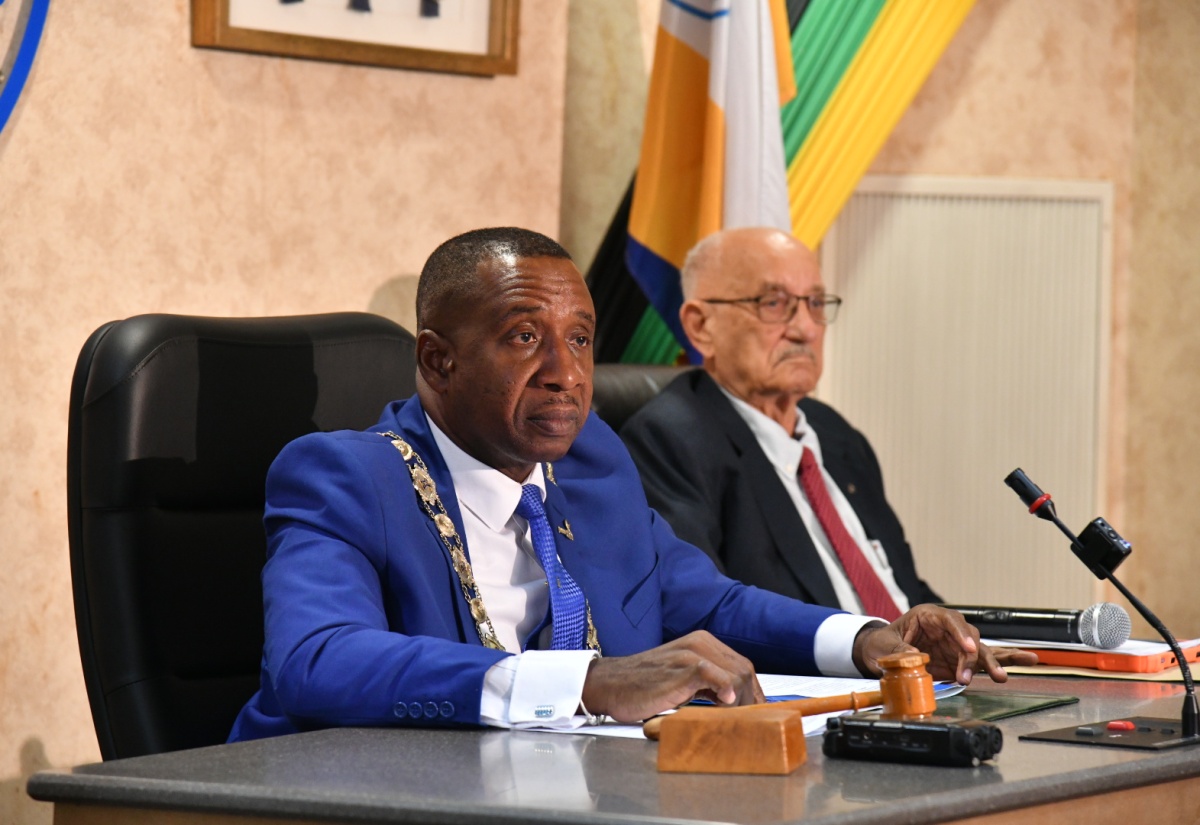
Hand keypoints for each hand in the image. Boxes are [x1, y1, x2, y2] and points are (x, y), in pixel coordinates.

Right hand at [580, 630, 764, 722]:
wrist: (610, 684)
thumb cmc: (642, 685)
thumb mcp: (682, 680)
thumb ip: (708, 685)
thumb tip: (736, 705)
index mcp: (702, 643)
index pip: (742, 667)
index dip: (752, 692)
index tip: (755, 714)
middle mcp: (700, 643)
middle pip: (745, 671)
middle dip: (751, 699)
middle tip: (748, 723)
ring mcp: (692, 653)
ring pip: (737, 675)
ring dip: (741, 702)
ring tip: (734, 721)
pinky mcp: (683, 667)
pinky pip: (716, 676)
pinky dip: (726, 691)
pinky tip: (725, 704)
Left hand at [853, 604, 1039, 683]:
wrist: (879, 653)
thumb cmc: (881, 644)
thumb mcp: (884, 646)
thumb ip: (900, 651)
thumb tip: (916, 657)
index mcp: (928, 616)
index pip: (950, 621)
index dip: (961, 634)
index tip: (968, 649)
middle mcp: (946, 628)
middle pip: (969, 638)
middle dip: (975, 656)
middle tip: (978, 675)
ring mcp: (955, 644)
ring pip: (980, 650)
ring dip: (992, 664)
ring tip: (1003, 676)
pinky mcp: (960, 660)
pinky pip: (983, 660)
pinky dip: (1002, 661)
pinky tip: (1028, 660)